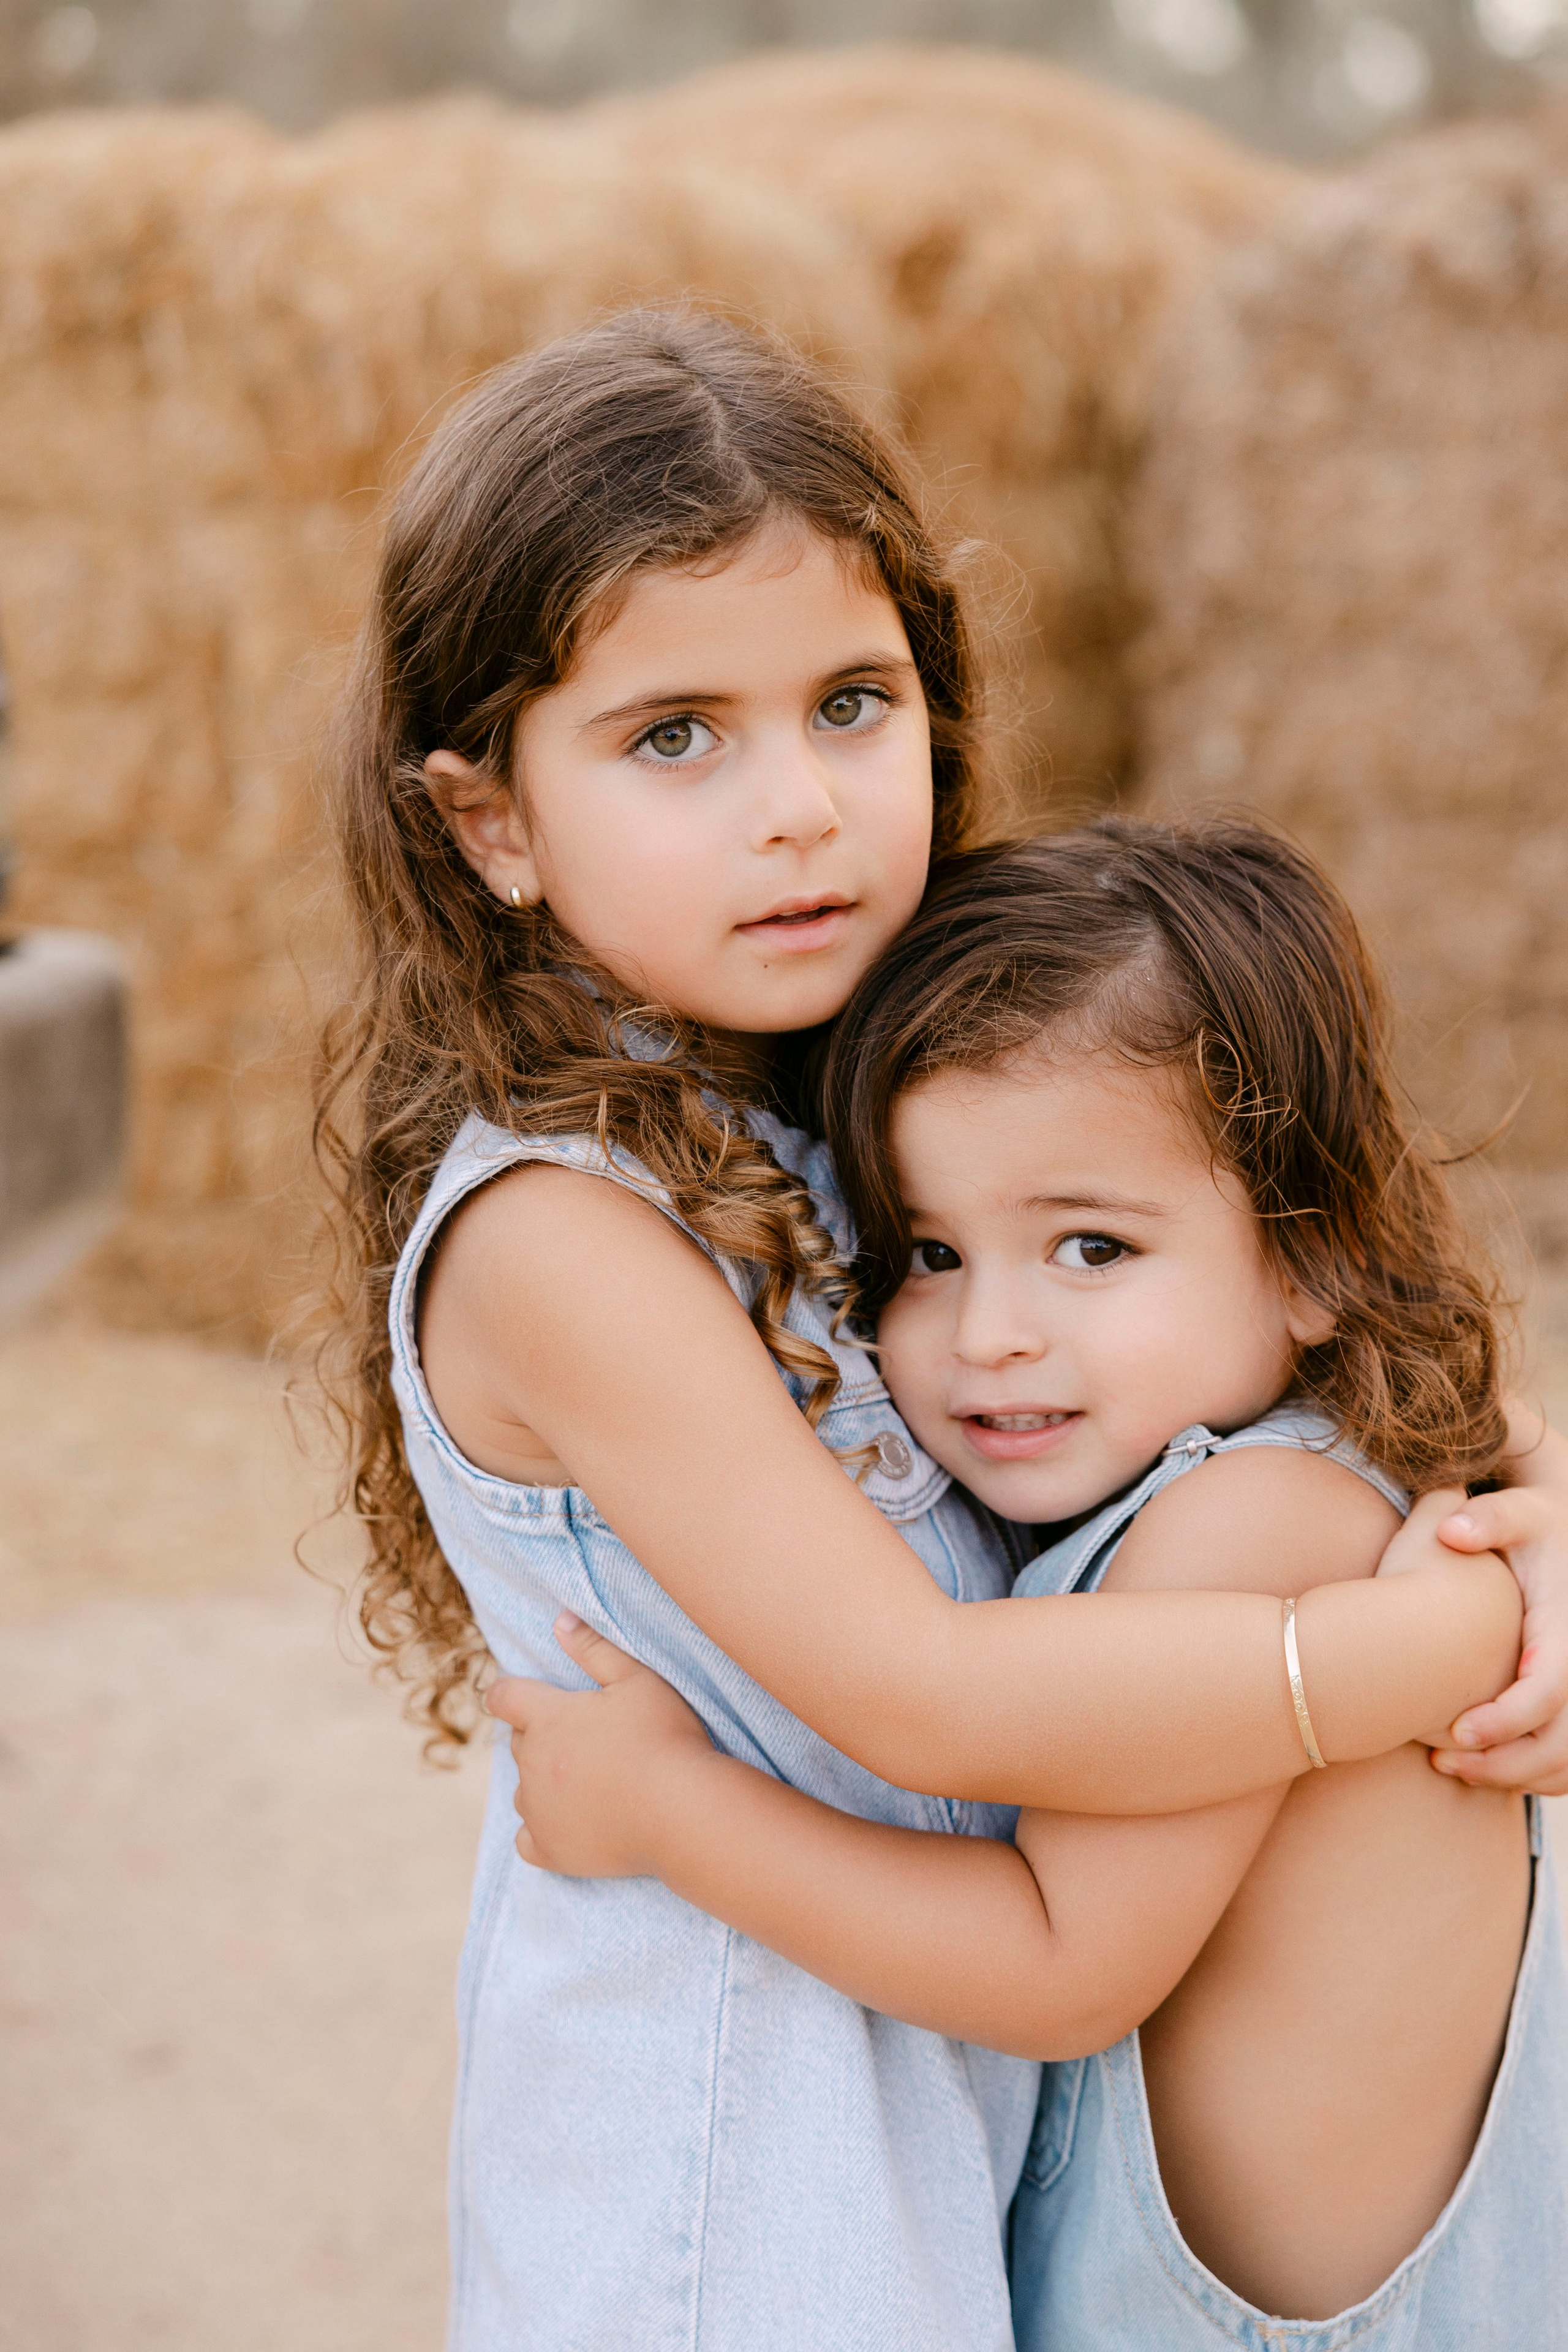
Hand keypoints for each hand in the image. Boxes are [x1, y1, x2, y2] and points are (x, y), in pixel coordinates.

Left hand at [484, 1614, 714, 1874]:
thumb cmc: (664, 1738)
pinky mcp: (551, 1850)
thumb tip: (560, 1621)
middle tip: (586, 1740)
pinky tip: (570, 1823)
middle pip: (519, 1743)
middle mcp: (532, 1764)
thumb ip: (595, 1649)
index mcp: (547, 1718)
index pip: (503, 1697)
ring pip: (524, 1790)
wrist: (682, 1811)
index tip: (526, 1698)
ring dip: (544, 1782)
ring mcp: (538, 1810)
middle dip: (542, 1737)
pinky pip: (528, 1839)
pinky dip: (542, 1830)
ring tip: (589, 1781)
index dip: (511, 1694)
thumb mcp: (637, 1680)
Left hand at [1429, 1483, 1567, 1793]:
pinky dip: (1533, 1776)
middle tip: (1441, 1762)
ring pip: (1566, 1762)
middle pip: (1560, 1742)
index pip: (1548, 1689)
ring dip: (1514, 1775)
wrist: (1565, 1539)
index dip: (1506, 1718)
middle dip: (1503, 1761)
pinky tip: (1483, 1767)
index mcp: (1567, 1627)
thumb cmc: (1536, 1529)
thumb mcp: (1519, 1513)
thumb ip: (1489, 1519)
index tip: (1454, 1730)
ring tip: (1452, 1768)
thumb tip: (1451, 1530)